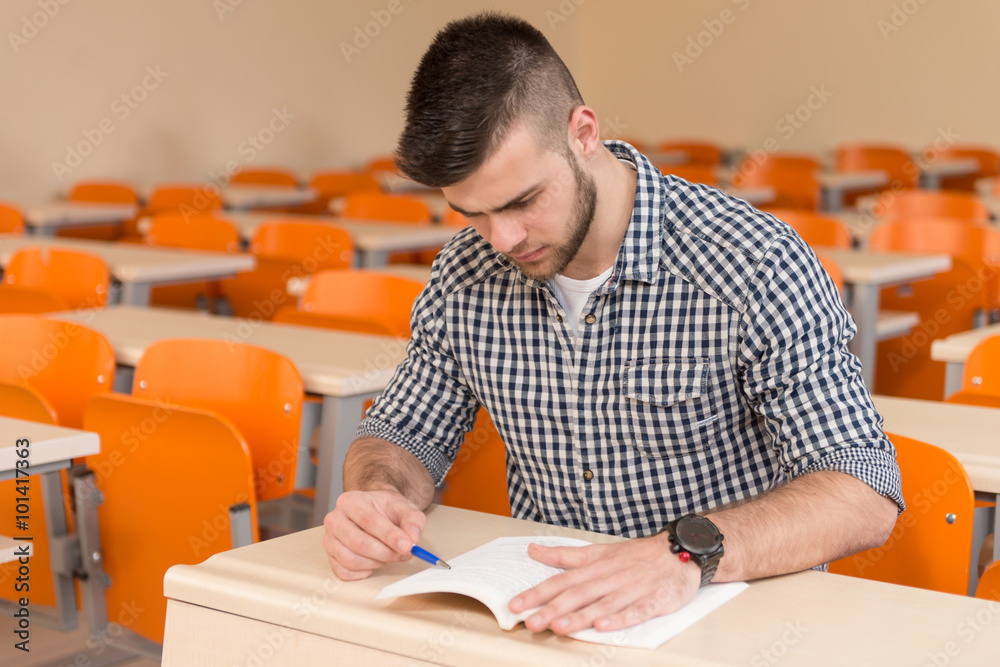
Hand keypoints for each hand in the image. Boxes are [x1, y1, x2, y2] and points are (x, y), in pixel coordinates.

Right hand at [323, 489, 425, 580]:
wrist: (375, 512)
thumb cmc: (386, 510)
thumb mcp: (405, 508)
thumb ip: (412, 521)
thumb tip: (412, 539)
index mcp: (350, 500)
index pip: (369, 521)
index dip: (389, 536)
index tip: (407, 546)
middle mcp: (335, 519)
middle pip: (359, 543)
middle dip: (385, 553)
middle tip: (404, 553)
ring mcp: (330, 539)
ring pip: (351, 560)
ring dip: (376, 563)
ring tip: (389, 555)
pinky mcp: (331, 556)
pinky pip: (344, 572)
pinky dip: (363, 572)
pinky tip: (374, 562)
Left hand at [508, 535, 700, 634]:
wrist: (680, 551)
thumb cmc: (636, 555)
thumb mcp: (598, 551)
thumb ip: (565, 555)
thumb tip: (533, 550)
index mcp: (595, 567)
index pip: (561, 580)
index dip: (537, 593)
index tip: (516, 604)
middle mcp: (610, 578)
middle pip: (578, 595)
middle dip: (553, 609)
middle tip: (531, 622)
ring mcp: (632, 589)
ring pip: (602, 604)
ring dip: (581, 617)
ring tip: (560, 627)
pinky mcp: (654, 601)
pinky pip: (635, 611)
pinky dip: (619, 619)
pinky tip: (604, 627)